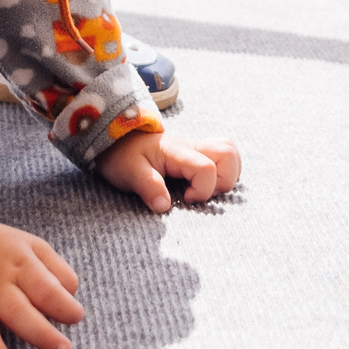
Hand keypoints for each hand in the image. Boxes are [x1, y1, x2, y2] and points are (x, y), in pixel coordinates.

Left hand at [97, 130, 241, 212]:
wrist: (118, 142)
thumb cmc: (123, 157)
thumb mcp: (129, 172)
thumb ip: (148, 187)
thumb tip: (164, 206)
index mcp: (177, 151)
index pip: (206, 168)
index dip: (202, 190)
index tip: (185, 199)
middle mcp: (192, 148)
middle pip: (228, 154)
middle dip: (224, 180)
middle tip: (201, 195)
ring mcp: (197, 150)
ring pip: (230, 153)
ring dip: (227, 175)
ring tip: (206, 190)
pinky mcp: (197, 156)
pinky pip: (223, 158)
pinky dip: (224, 172)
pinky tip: (205, 185)